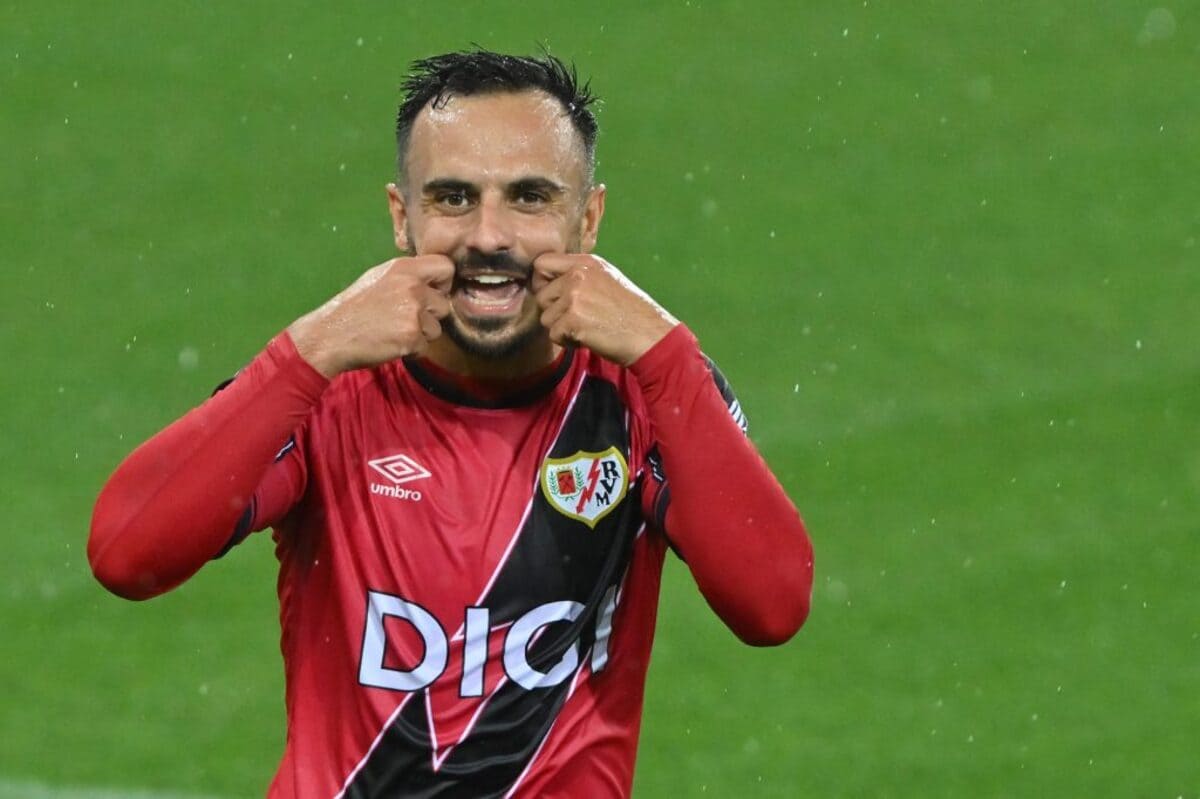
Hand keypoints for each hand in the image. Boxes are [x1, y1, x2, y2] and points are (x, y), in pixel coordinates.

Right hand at [287, 256, 453, 377]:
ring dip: (421, 334)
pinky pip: (425, 346)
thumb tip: (433, 281)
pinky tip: (391, 343)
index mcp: (404, 268)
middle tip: (404, 319)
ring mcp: (413, 311)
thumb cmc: (353, 308)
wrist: (330, 335)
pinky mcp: (411, 335)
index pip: (446, 266)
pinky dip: (411, 349)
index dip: (443, 282)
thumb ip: (408, 277)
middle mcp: (412, 286)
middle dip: (429, 315)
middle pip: (444, 304)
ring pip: (437, 328)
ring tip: (394, 331)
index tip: (432, 292)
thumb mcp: (379, 278)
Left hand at [532, 254, 677, 365]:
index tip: (554, 297)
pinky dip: (567, 342)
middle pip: (541, 295)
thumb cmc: (631, 313)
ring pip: (546, 318)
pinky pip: (554, 334)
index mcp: (586, 263)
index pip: (542, 263)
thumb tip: (548, 283)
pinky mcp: (573, 319)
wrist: (649, 336)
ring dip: (562, 329)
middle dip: (555, 312)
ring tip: (587, 328)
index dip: (542, 282)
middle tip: (580, 319)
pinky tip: (588, 338)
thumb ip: (579, 276)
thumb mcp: (607, 280)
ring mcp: (574, 296)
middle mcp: (578, 275)